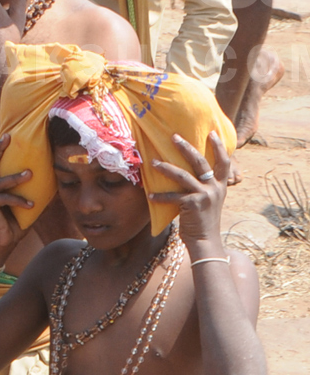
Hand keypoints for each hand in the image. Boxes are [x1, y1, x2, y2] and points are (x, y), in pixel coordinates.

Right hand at [0, 135, 32, 261]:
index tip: (0, 133)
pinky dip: (18, 200)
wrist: (2, 245)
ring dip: (15, 177)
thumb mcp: (25, 205)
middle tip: (6, 136)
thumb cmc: (14, 224)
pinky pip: (4, 198)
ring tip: (30, 174)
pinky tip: (31, 204)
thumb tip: (54, 181)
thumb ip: (32, 192)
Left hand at [149, 131, 228, 250]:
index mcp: (220, 186)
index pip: (224, 162)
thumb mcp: (209, 200)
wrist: (206, 242)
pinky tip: (150, 195)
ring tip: (153, 162)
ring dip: (166, 168)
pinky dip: (160, 196)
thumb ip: (204, 185)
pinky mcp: (193, 205)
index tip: (212, 132)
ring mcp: (205, 196)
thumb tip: (188, 170)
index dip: (219, 146)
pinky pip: (173, 196)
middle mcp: (214, 188)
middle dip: (186, 147)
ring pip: (183, 175)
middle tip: (174, 137)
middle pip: (200, 162)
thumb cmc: (203, 220)